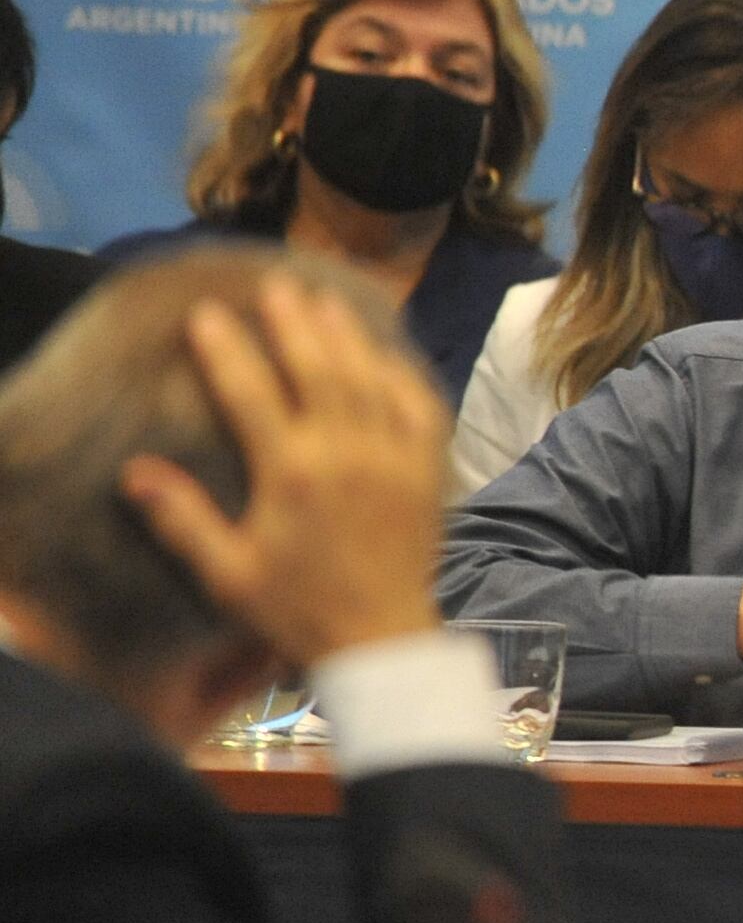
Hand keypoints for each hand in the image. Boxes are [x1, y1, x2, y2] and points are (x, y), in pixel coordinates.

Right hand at [119, 278, 446, 664]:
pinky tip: (385, 353)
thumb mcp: (227, 572)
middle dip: (295, 322)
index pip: (252, 393)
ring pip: (370, 378)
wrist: (380, 639)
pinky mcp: (427, 470)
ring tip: (324, 300)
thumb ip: (182, 517)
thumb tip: (135, 468)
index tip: (206, 312)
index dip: (227, 349)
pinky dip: (401, 373)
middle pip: (319, 369)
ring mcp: (394, 457)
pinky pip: (420, 406)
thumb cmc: (296, 608)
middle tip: (277, 284)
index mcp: (292, 473)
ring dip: (346, 335)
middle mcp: (346, 453)